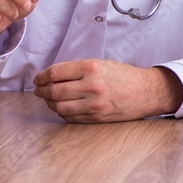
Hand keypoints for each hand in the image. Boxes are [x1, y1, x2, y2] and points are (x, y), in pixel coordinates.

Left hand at [32, 59, 182, 122]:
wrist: (146, 91)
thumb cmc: (122, 75)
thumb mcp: (99, 63)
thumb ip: (76, 69)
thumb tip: (51, 76)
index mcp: (90, 68)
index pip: (55, 73)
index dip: (41, 77)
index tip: (37, 79)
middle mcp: (91, 86)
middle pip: (54, 92)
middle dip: (41, 91)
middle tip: (38, 90)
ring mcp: (94, 104)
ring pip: (60, 107)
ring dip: (49, 104)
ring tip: (48, 99)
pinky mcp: (97, 118)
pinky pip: (71, 118)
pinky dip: (62, 113)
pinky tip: (61, 107)